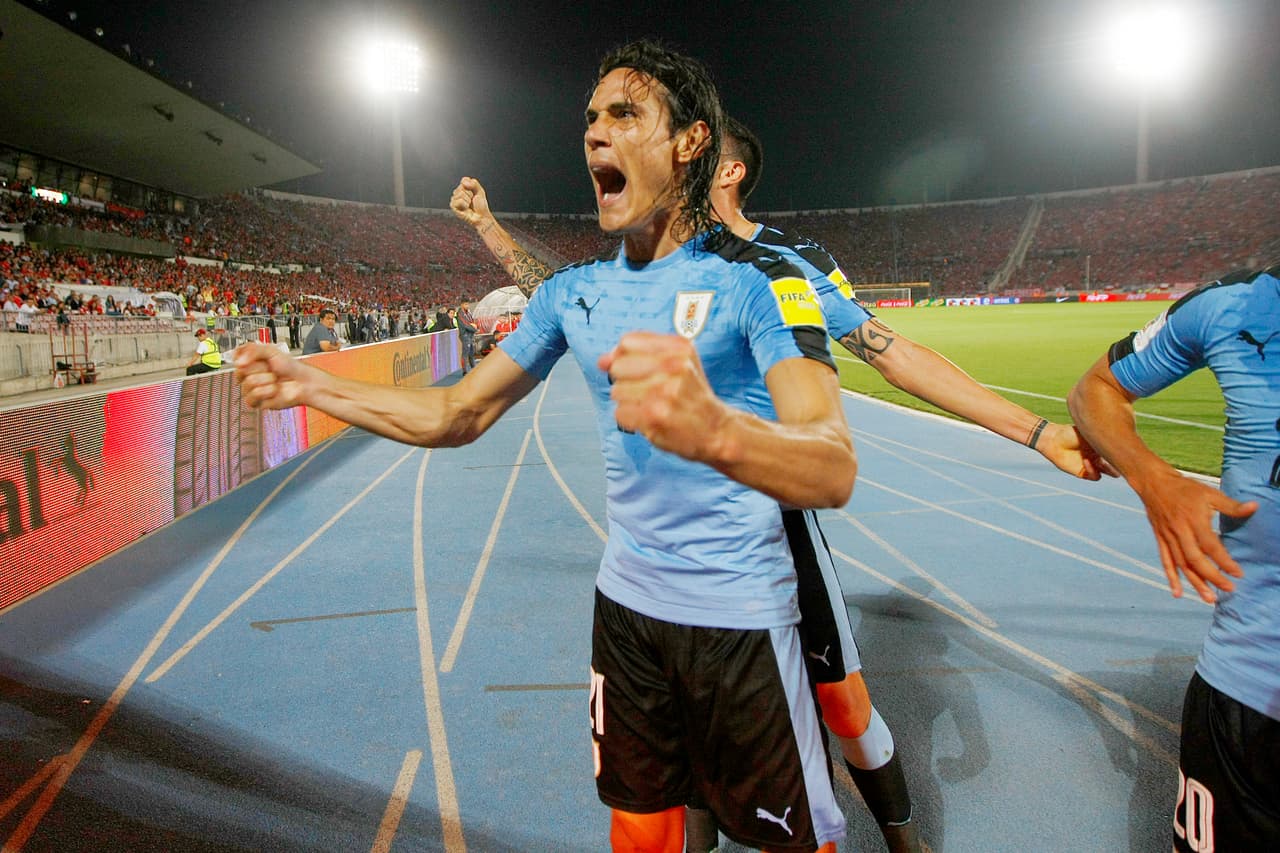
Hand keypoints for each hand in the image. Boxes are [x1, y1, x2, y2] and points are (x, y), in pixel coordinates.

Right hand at [234, 342, 307, 409]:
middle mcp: (248, 376)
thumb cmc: (290, 367)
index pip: (236, 360)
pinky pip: (252, 397)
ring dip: (267, 380)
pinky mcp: (257, 402)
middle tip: (271, 369)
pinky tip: (274, 390)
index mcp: (249, 363)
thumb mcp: (271, 351)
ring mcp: (252, 390)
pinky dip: (267, 392)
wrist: (303, 382)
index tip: (261, 358)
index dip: (249, 359)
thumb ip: (252, 350)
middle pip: (241, 372)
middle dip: (261, 369)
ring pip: (248, 384)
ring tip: (275, 380)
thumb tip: (238, 362)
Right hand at [450, 177, 492, 229]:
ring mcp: (454, 199)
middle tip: (472, 201)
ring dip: (468, 200)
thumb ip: (474, 183)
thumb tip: (463, 182)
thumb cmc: (480, 205)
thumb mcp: (480, 191)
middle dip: (470, 194)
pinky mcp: (453, 206)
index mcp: (463, 188)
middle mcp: (457, 193)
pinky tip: (466, 208)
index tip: (474, 193)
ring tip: (469, 205)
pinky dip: (465, 205)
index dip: (471, 186)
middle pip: (462, 186)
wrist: (481, 216)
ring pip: (460, 193)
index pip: (464, 180)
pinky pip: (459, 201)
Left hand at [596, 331, 727, 462]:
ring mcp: (663, 391)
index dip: (622, 357)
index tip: (631, 369)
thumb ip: (638, 355)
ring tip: (651, 406)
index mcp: (679, 347)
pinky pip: (620, 413)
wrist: (717, 430)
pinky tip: (649, 419)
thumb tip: (601, 360)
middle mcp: (673, 365)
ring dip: (629, 403)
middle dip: (626, 382)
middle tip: (648, 392)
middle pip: (618, 367)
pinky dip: (631, 420)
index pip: (627, 342)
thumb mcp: (678, 363)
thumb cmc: (693, 396)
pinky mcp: (654, 416)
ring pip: (617, 391)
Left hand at [1036, 423, 1118, 479]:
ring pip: (1108, 472)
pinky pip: (1095, 476)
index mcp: (1103, 445)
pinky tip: (1087, 460)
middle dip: (1122, 464)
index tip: (1129, 451)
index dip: (1125, 454)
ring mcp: (1092, 465)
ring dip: (1108, 468)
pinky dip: (1093, 470)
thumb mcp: (1091, 432)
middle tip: (1124, 461)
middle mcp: (1099, 456)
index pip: (1118, 452)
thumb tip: (1124, 436)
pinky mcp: (1083, 473)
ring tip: (1100, 459)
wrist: (1054, 439)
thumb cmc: (1071, 433)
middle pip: (1117, 464)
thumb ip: (1105, 436)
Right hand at [1133, 469, 1256, 601]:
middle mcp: (1180, 531)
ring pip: (1181, 564)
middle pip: (1195, 559)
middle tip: (1228, 589)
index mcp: (1193, 520)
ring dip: (1194, 582)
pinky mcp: (1160, 539)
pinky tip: (1177, 593)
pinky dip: (1171, 577)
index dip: (1224, 561)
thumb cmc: (1185, 488)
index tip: (1238, 573)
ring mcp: (1168, 537)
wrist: (1154, 483)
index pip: (1210, 545)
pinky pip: (1165, 561)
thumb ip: (1231, 505)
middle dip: (1212, 576)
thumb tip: (1254, 508)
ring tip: (1208, 598)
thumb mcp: (1210, 493)